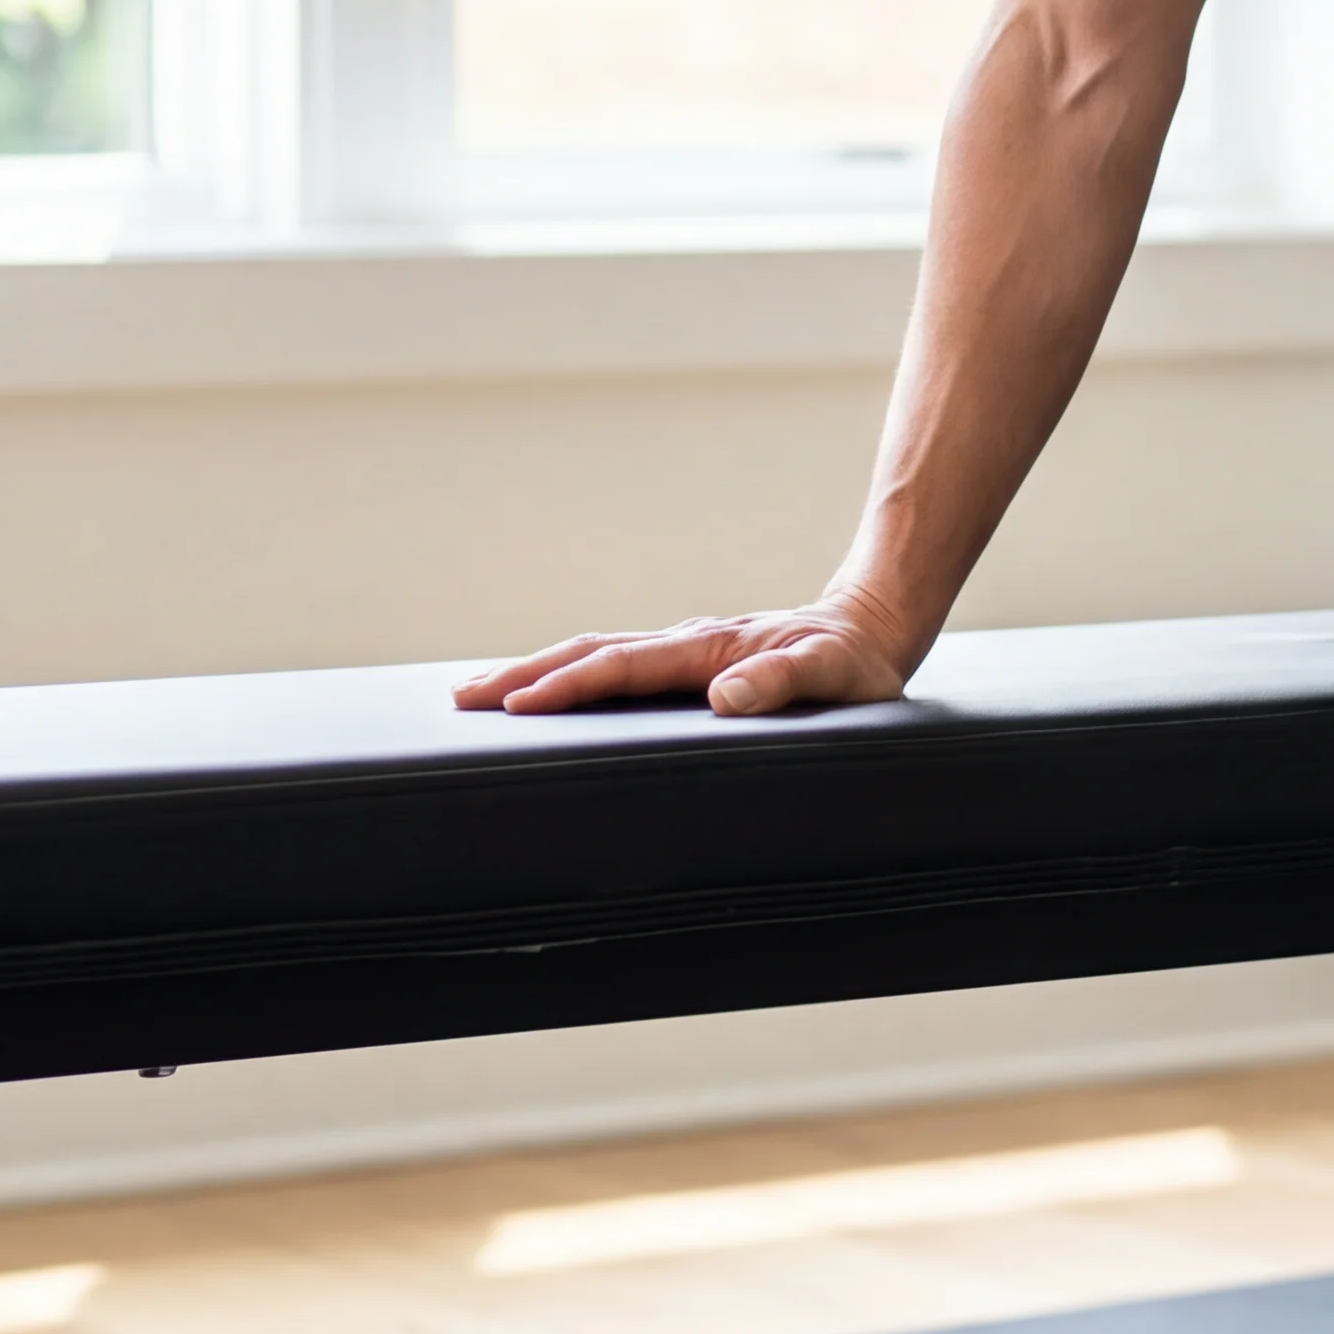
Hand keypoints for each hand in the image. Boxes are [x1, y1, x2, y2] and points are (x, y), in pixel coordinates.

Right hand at [455, 591, 922, 720]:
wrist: (872, 628)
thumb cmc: (856, 663)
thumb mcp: (833, 676)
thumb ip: (786, 683)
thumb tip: (726, 695)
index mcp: (709, 649)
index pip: (623, 667)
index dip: (570, 687)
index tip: (519, 704)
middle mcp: (687, 644)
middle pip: (590, 654)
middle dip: (524, 674)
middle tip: (461, 698)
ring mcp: (684, 650)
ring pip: (595, 656)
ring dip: (537, 672)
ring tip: (479, 694)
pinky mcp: (689, 662)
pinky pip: (616, 666)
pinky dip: (570, 675)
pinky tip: (547, 694)